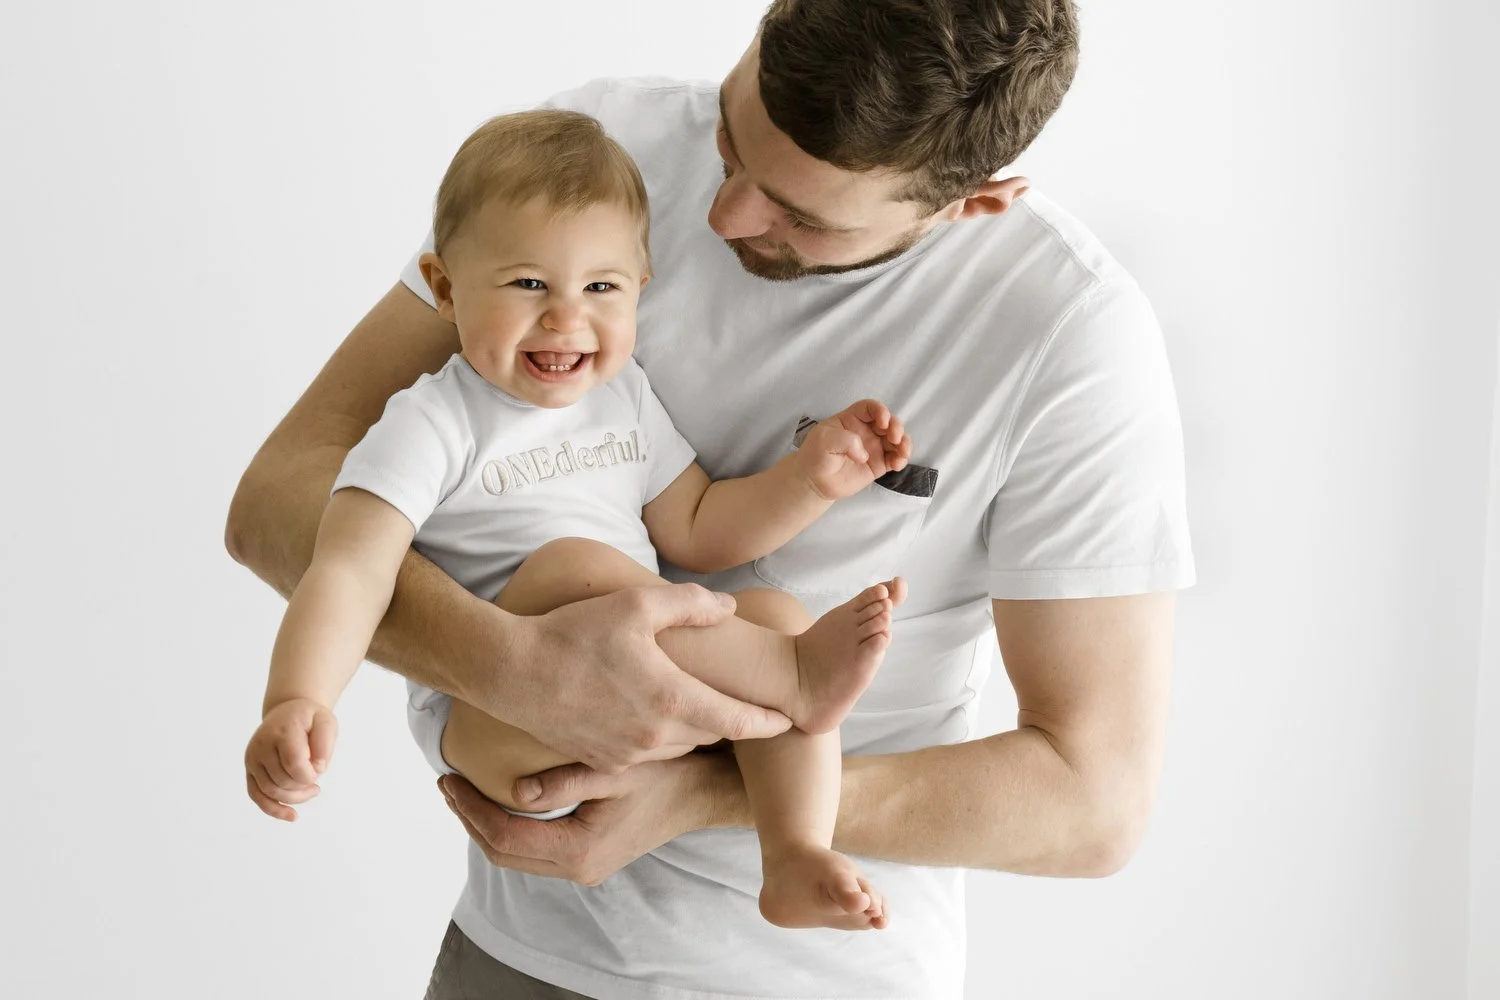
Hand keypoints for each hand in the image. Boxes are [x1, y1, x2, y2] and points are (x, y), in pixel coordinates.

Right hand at [244, 698, 336, 820]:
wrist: (286, 712)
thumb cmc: (308, 719)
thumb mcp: (325, 721)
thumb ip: (325, 743)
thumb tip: (318, 768)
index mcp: (282, 731)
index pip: (293, 763)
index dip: (309, 775)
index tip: (320, 770)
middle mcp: (262, 745)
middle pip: (282, 780)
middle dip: (304, 787)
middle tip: (317, 783)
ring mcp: (253, 758)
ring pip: (271, 791)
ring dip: (294, 798)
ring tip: (311, 791)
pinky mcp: (250, 770)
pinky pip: (257, 796)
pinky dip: (273, 809)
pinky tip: (292, 816)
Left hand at [437, 753, 730, 885]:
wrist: (700, 794)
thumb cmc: (664, 774)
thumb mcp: (615, 768)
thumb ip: (565, 780)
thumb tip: (514, 790)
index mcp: (579, 849)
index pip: (504, 836)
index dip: (470, 809)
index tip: (448, 779)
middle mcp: (578, 868)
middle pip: (503, 853)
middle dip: (469, 819)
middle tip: (448, 784)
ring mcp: (584, 868)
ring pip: (516, 855)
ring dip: (486, 825)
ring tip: (465, 791)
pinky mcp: (588, 859)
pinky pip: (534, 851)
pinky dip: (510, 829)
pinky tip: (501, 801)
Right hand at [482, 584, 792, 773]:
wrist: (511, 672)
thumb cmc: (573, 632)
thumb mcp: (637, 605)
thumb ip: (691, 605)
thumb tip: (730, 609)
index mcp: (672, 700)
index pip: (737, 720)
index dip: (767, 722)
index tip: (789, 720)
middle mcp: (655, 736)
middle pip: (711, 735)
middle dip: (732, 723)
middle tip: (750, 709)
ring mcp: (627, 754)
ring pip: (679, 745)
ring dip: (693, 730)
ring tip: (700, 708)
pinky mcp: (601, 761)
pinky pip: (644, 754)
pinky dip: (658, 737)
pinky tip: (651, 716)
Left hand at [796, 399, 911, 500]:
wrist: (814, 481)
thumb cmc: (815, 454)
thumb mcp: (824, 440)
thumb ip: (845, 440)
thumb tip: (865, 454)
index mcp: (852, 419)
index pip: (870, 408)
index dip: (880, 410)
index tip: (882, 421)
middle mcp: (866, 431)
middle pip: (889, 422)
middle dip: (896, 427)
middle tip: (894, 437)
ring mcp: (874, 447)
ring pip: (896, 440)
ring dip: (904, 443)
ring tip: (902, 452)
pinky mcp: (879, 464)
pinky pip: (895, 459)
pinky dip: (901, 460)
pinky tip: (898, 464)